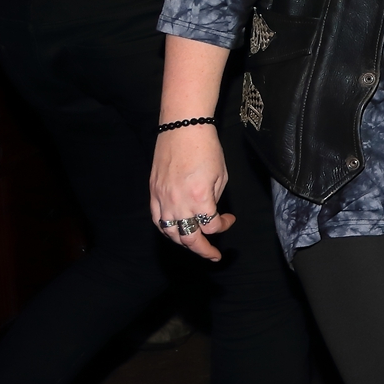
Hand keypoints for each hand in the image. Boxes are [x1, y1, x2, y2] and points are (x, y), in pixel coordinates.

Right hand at [149, 126, 232, 261]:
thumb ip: (215, 199)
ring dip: (183, 242)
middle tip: (213, 255)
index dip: (223, 226)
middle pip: (189, 238)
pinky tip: (174, 232)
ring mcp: (162, 198)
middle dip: (202, 250)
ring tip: (194, 245)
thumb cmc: (207, 149)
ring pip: (170, 233)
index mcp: (200, 198)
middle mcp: (179, 202)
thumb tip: (210, 212)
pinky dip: (166, 229)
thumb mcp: (221, 176)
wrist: (183, 128)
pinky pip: (157, 219)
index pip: (211, 226)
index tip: (230, 219)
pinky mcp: (153, 192)